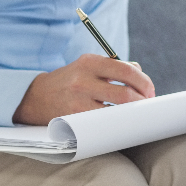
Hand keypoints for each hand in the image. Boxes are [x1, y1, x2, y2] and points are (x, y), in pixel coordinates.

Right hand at [12, 54, 154, 124]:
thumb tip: (140, 74)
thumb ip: (112, 68)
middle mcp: (83, 79)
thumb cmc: (70, 82)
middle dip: (142, 102)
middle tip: (147, 107)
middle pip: (125, 93)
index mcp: (90, 62)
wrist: (34, 97)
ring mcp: (78, 100)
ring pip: (116, 111)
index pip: (126, 70)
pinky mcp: (73, 118)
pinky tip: (119, 124)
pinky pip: (102, 123)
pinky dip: (115, 124)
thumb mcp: (87, 67)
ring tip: (135, 116)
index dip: (144, 82)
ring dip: (131, 115)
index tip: (150, 91)